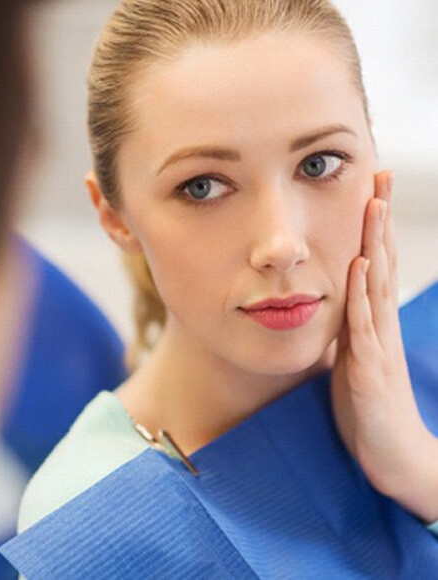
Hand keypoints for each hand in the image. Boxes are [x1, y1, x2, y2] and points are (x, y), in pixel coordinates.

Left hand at [331, 171, 437, 522]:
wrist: (391, 455)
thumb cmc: (368, 408)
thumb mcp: (353, 362)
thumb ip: (347, 333)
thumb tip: (332, 309)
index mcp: (372, 323)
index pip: (374, 266)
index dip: (374, 230)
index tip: (371, 192)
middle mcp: (379, 325)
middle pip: (380, 263)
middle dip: (378, 221)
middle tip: (379, 177)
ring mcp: (377, 344)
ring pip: (375, 284)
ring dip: (372, 244)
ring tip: (372, 205)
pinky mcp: (369, 369)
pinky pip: (363, 326)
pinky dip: (359, 294)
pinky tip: (356, 267)